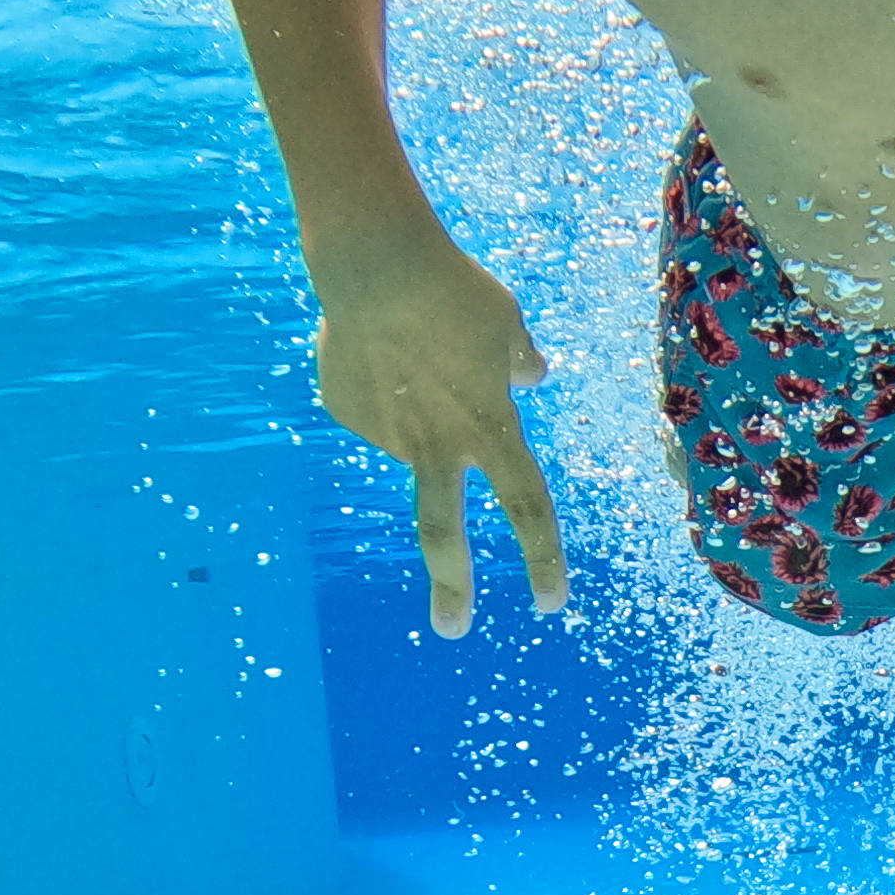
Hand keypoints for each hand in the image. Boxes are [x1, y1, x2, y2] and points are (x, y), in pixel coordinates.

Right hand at [308, 232, 561, 636]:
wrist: (376, 265)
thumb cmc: (454, 289)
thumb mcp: (506, 324)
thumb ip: (517, 361)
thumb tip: (530, 377)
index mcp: (488, 426)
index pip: (526, 505)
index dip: (541, 557)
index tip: (549, 604)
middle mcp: (436, 441)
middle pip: (441, 528)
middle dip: (449, 585)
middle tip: (452, 628)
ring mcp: (384, 431)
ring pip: (408, 430)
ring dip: (413, 398)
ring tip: (412, 337)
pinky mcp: (344, 410)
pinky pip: (371, 404)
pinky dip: (379, 379)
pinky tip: (377, 341)